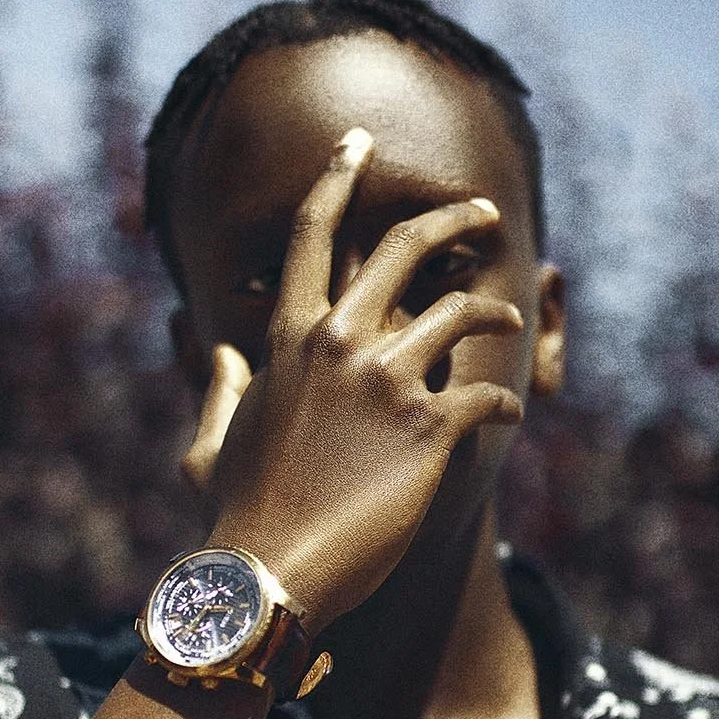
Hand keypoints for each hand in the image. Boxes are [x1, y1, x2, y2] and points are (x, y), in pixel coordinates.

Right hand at [184, 127, 524, 635]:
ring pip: (462, 312)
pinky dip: (504, 398)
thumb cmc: (234, 519)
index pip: (313, 235)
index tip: (360, 144)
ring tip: (509, 312)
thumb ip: (219, 392)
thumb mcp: (209, 447)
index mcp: (287, 340)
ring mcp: (387, 381)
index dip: (337, 178)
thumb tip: (220, 354)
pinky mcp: (430, 427)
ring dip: (493, 306)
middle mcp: (338, 343)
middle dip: (453, 219)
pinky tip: (508, 412)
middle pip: (404, 249)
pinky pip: (487, 392)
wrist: (268, 574)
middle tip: (483, 214)